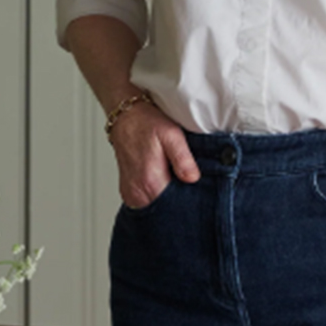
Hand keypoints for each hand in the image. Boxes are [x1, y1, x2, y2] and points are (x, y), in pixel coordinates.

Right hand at [108, 92, 200, 207]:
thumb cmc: (147, 123)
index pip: (174, 205)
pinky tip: (165, 181)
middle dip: (179, 200)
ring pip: (157, 206)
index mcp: (150, 181)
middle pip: (165, 208)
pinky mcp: (129, 192)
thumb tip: (193, 179)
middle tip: (189, 183)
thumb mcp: (171, 135)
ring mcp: (131, 194)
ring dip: (168, 198)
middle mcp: (137, 192)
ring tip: (176, 179)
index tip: (198, 194)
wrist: (126, 117)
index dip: (188, 200)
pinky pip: (147, 202)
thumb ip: (183, 159)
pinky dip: (158, 195)